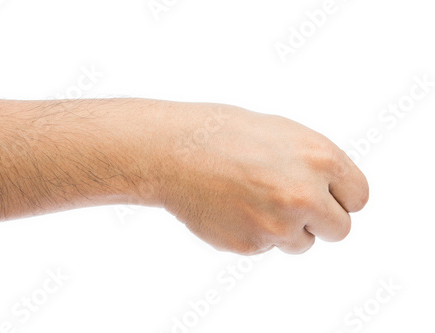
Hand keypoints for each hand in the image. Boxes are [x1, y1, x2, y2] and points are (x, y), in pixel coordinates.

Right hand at [156, 103, 368, 254]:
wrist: (173, 151)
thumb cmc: (222, 134)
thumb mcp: (281, 133)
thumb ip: (314, 163)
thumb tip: (332, 191)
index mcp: (319, 158)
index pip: (358, 197)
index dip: (340, 197)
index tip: (326, 198)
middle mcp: (305, 194)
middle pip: (339, 229)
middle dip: (320, 220)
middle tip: (292, 206)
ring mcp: (278, 224)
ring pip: (301, 243)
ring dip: (285, 229)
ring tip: (252, 201)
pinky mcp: (251, 245)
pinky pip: (267, 247)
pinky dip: (254, 233)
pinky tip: (232, 209)